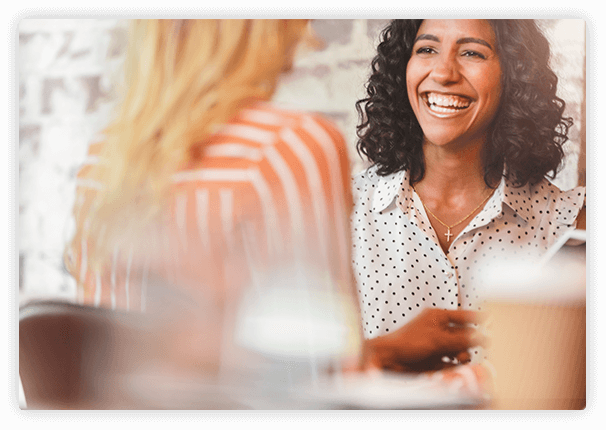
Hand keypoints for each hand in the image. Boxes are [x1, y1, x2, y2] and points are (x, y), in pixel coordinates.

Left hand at [364, 308, 486, 372]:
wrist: (389, 360)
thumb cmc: (406, 342)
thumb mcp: (438, 339)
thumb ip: (462, 339)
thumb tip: (483, 336)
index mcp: (438, 317)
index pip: (464, 316)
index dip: (478, 319)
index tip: (493, 323)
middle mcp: (438, 329)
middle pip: (464, 335)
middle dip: (468, 343)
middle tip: (472, 348)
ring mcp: (437, 345)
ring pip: (459, 351)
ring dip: (461, 356)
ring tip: (457, 359)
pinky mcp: (434, 359)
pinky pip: (451, 363)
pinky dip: (452, 366)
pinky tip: (448, 367)